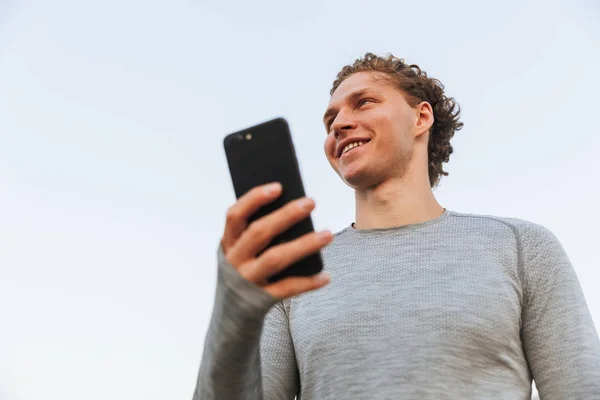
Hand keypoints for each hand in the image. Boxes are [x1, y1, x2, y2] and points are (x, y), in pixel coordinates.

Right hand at [220, 182, 332, 299]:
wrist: (231, 318)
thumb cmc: (245, 272)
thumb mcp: (242, 252)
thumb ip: (259, 233)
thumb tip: (295, 208)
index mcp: (228, 242)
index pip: (235, 215)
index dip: (254, 199)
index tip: (278, 187)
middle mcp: (234, 260)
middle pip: (259, 233)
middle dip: (286, 215)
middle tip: (311, 201)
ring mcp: (246, 281)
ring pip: (276, 259)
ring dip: (304, 245)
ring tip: (328, 234)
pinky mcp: (260, 301)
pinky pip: (287, 288)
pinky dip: (308, 282)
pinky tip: (325, 276)